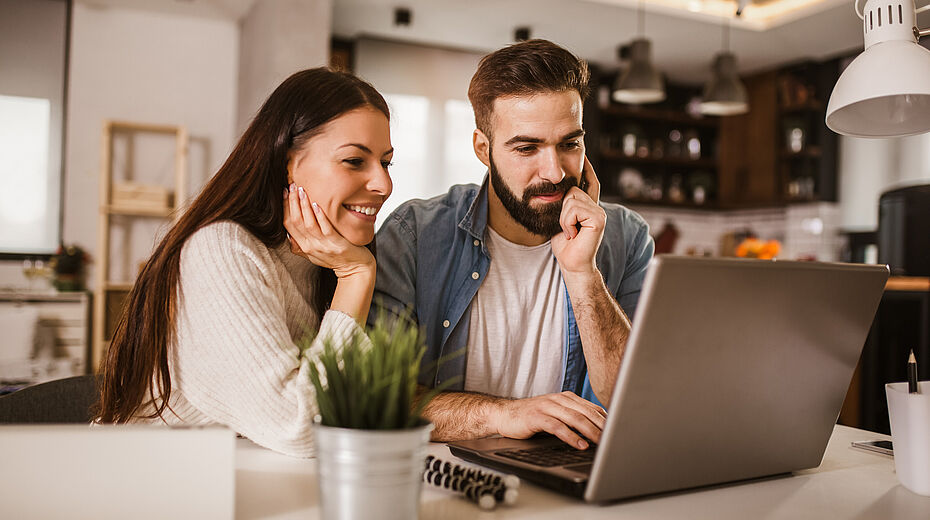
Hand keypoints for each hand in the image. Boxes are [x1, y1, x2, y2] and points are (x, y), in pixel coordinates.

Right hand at [284, 183, 374, 278]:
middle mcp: (310, 246)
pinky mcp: (336, 244)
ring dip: (303, 206)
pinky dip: (320, 216)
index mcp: (303, 246)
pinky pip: (325, 229)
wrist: (354, 270)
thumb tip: (288, 235)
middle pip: (295, 222)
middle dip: (291, 202)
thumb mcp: (313, 254)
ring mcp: (323, 245)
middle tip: (291, 186)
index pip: (288, 225)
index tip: (284, 192)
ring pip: (308, 224)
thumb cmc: (335, 259)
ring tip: (301, 190)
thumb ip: (300, 246)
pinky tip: (316, 204)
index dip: (284, 207)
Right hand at [492, 391, 606, 449]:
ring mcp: (547, 406)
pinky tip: (580, 444)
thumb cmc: (531, 417)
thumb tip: (598, 431)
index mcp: (566, 398)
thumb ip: (574, 418)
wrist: (504, 415)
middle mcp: (558, 399)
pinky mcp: (536, 417)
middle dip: (603, 427)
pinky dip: (570, 436)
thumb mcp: (556, 414)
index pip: (592, 408)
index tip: (619, 431)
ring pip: (574, 418)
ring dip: (590, 431)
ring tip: (602, 443)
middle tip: (615, 439)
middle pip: (586, 413)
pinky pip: (557, 426)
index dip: (607, 420)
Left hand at [551, 157, 604, 276]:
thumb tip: (558, 188)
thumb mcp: (561, 219)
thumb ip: (565, 205)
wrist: (572, 264)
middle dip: (562, 209)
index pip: (589, 182)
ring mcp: (599, 212)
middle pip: (572, 189)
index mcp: (589, 206)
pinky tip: (573, 234)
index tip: (584, 155)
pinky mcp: (598, 219)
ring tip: (570, 232)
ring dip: (564, 218)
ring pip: (571, 199)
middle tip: (567, 228)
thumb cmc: (565, 245)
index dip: (587, 168)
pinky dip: (567, 222)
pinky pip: (574, 209)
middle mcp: (597, 207)